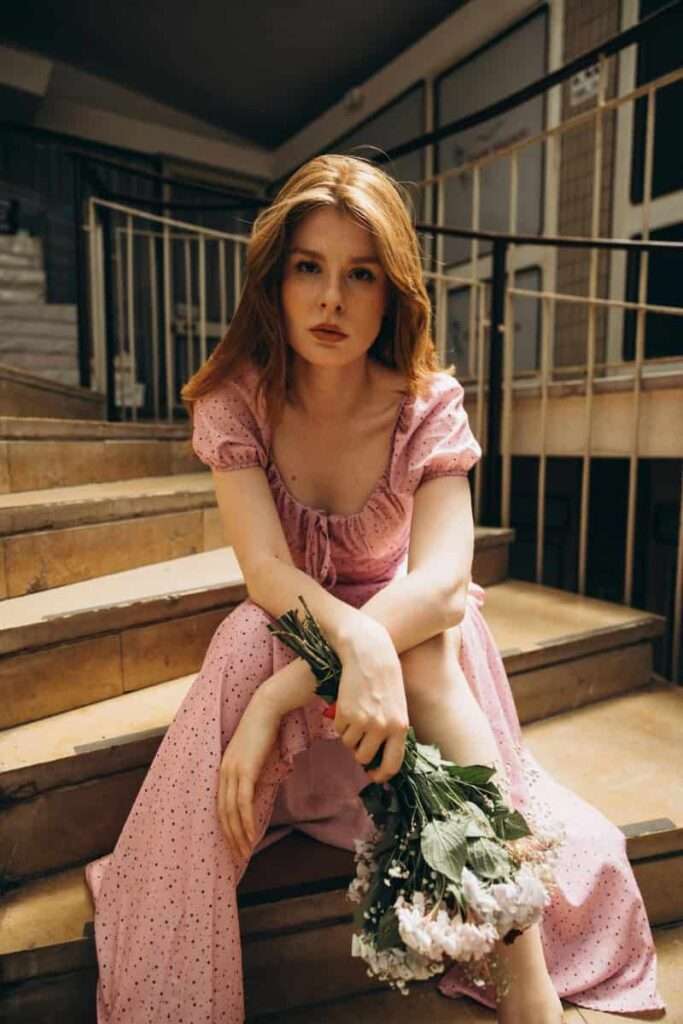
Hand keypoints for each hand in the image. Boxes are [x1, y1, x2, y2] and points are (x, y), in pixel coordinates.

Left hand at [217, 688, 281, 860]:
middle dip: (230, 837)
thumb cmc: (264, 731)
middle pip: (222, 814)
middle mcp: (223, 773)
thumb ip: (252, 775)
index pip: (221, 806)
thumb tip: (257, 793)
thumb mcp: (254, 757)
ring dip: (239, 835)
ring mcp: (232, 772)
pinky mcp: (244, 770)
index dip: (226, 827)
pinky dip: (246, 822)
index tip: (234, 843)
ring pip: (231, 812)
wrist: (266, 709)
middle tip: (238, 856)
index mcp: (223, 770)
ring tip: (245, 852)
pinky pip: (243, 803)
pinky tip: (252, 836)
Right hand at [333, 617, 408, 784]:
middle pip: (364, 758)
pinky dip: (341, 723)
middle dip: (360, 752)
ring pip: (349, 744)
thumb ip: (391, 731)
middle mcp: (382, 728)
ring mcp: (363, 721)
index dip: (381, 775)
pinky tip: (349, 705)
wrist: (370, 654)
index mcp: (400, 727)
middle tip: (361, 739)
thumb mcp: (398, 706)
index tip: (374, 776)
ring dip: (350, 735)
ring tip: (356, 716)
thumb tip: (377, 757)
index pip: (392, 765)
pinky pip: (339, 730)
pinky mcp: (345, 713)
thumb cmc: (386, 678)